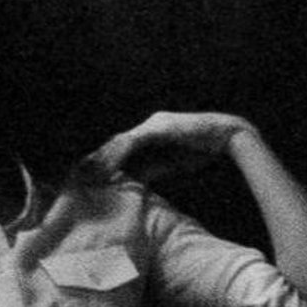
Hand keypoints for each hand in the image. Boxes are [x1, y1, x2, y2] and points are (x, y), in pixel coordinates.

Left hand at [81, 111, 256, 182]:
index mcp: (149, 134)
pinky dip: (121, 154)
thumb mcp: (171, 163)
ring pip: (121, 141)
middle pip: (116, 143)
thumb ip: (152, 169)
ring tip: (89, 173)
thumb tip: (135, 181)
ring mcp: (153, 125)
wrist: (227, 136)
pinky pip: (135, 141)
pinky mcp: (159, 127)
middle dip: (97, 159)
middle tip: (80, 175)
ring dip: (104, 158)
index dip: (105, 161)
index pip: (121, 148)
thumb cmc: (201, 149)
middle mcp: (147, 126)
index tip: (90, 175)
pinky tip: (111, 166)